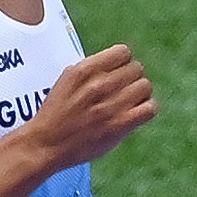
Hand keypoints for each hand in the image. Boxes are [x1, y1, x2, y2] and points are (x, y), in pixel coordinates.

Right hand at [15, 47, 156, 168]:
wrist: (47, 144)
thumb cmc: (56, 113)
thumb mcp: (67, 80)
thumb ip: (92, 69)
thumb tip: (116, 64)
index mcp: (84, 70)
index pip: (123, 52)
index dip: (123, 62)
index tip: (118, 73)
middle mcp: (99, 84)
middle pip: (136, 69)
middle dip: (131, 78)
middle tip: (123, 91)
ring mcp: (111, 105)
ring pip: (145, 86)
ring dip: (140, 94)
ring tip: (130, 103)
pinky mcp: (120, 125)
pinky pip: (150, 108)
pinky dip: (147, 109)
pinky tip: (136, 114)